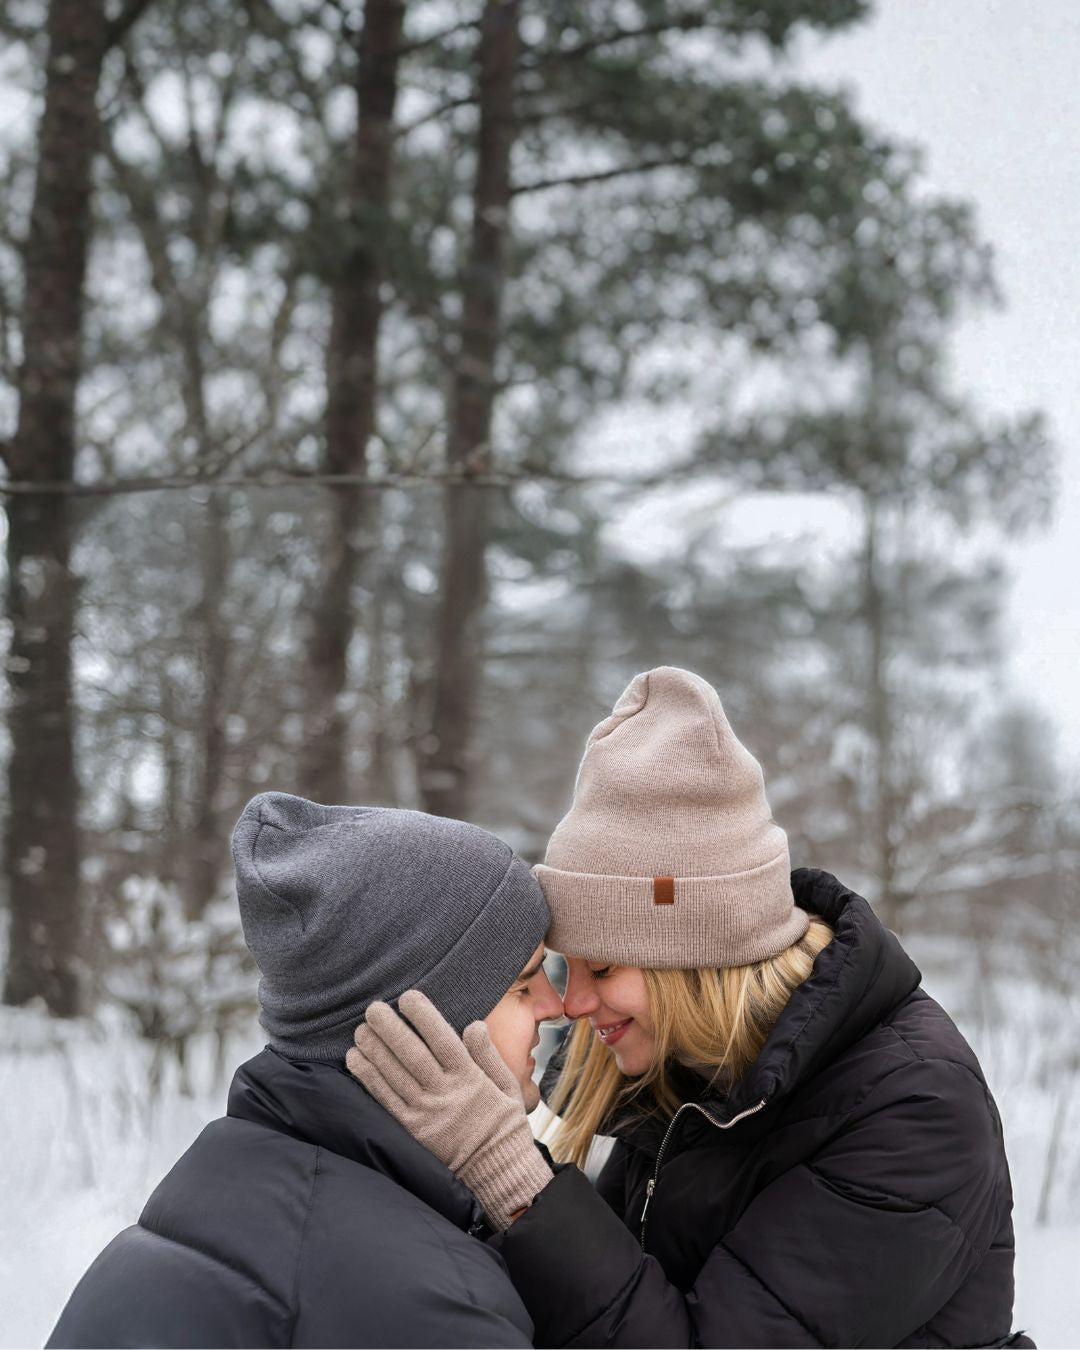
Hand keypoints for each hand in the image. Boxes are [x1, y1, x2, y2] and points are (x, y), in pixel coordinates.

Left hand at [346, 990, 551, 1228]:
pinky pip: (385, 1100)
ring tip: (360, 1028)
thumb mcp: (508, 1087)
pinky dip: (369, 1078)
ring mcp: (425, 1113)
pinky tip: (355, 1059)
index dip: (423, 1017)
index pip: (443, 1040)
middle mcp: (444, 1094)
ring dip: (375, 1049)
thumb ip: (489, 1055)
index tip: (408, 997)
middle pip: (413, 1054)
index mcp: (469, 1079)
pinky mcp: (411, 1130)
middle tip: (374, 1008)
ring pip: (394, 1075)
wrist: (497, 1172)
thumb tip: (474, 1024)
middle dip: (391, 1028)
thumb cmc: (503, 1125)